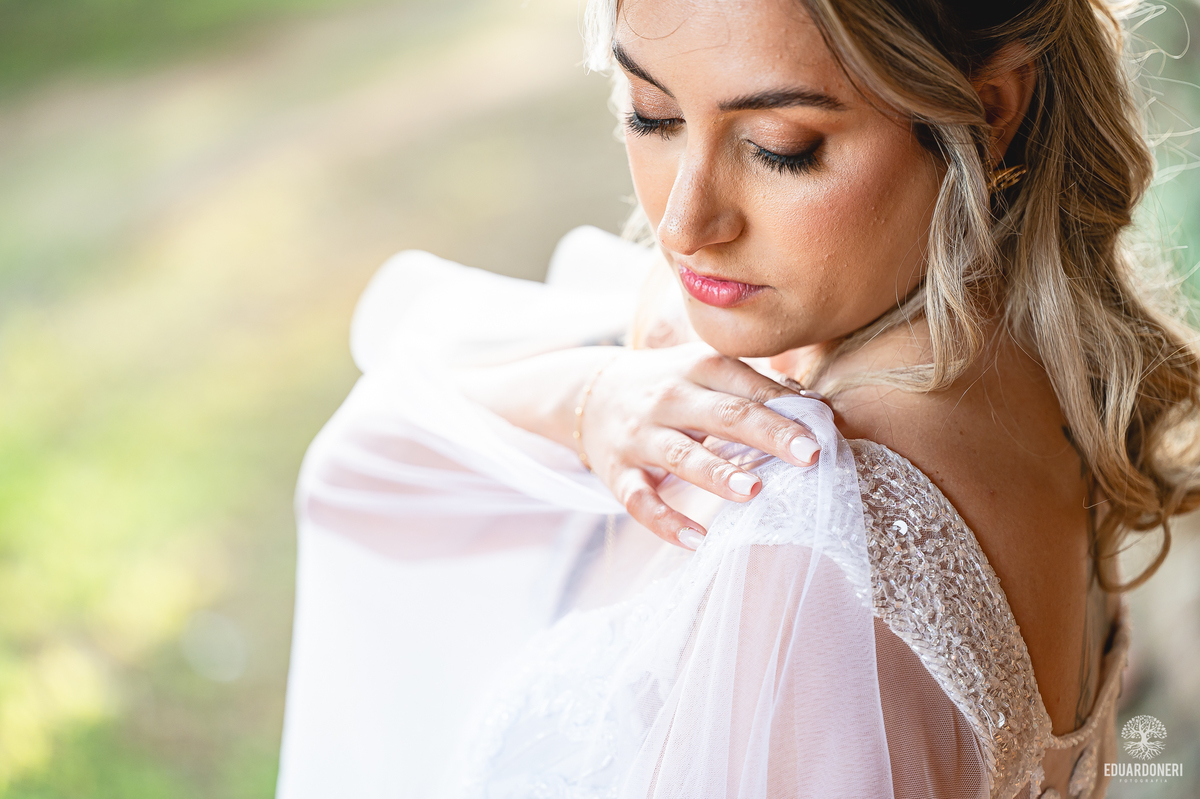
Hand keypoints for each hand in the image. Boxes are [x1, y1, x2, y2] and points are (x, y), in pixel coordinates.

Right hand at [578, 342, 820, 548]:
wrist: (588, 392)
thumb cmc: (668, 384)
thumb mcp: (705, 370)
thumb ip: (756, 385)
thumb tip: (816, 407)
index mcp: (698, 367)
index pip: (747, 387)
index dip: (785, 407)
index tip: (825, 429)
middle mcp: (669, 398)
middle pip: (723, 416)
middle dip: (767, 435)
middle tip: (808, 456)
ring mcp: (641, 436)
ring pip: (681, 455)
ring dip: (717, 474)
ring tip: (754, 492)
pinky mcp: (618, 472)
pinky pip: (641, 501)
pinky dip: (666, 522)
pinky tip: (697, 540)